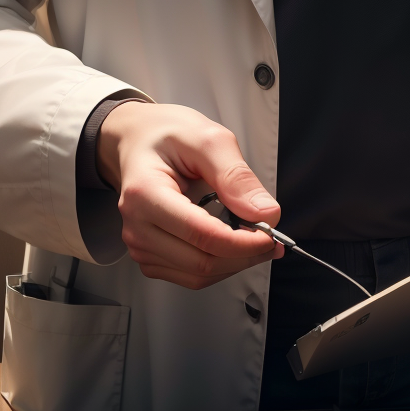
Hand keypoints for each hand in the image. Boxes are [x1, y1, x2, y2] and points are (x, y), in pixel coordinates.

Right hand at [96, 102, 282, 289]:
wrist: (138, 140)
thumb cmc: (166, 135)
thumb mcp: (207, 137)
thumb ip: (236, 176)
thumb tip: (265, 213)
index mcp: (145, 194)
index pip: (202, 235)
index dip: (244, 242)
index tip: (271, 234)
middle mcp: (137, 226)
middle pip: (201, 262)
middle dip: (244, 255)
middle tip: (271, 237)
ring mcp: (140, 244)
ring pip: (197, 275)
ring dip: (234, 263)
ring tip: (254, 237)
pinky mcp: (149, 255)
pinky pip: (190, 275)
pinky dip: (218, 264)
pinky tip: (231, 243)